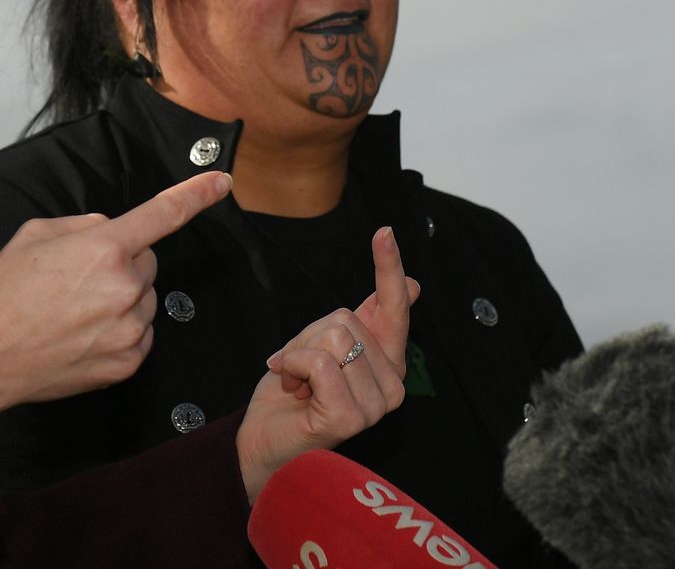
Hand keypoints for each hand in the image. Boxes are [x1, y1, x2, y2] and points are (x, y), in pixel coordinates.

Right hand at [0, 171, 230, 420]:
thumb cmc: (3, 294)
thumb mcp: (36, 234)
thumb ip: (84, 225)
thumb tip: (109, 231)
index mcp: (103, 247)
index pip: (164, 213)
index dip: (197, 194)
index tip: (221, 183)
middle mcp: (124, 287)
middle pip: (147, 263)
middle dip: (122, 264)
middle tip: (78, 280)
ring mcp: (129, 328)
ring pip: (145, 300)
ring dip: (121, 300)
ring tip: (74, 311)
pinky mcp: (126, 362)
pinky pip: (140, 335)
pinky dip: (119, 331)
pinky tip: (83, 334)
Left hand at [236, 227, 417, 500]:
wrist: (263, 442)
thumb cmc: (293, 396)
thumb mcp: (325, 346)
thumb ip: (365, 319)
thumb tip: (411, 284)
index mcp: (388, 363)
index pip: (395, 309)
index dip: (388, 267)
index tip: (384, 232)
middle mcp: (392, 386)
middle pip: (345, 319)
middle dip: (308, 336)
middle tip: (298, 368)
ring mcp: (374, 406)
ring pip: (332, 338)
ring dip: (297, 353)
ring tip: (296, 382)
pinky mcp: (350, 417)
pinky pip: (320, 362)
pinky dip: (293, 365)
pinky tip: (291, 387)